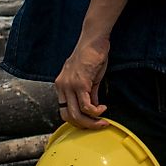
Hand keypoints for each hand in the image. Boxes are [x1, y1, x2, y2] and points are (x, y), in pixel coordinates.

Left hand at [54, 0, 128, 128]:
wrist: (93, 40)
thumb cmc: (92, 56)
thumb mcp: (89, 78)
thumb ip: (89, 93)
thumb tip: (93, 109)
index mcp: (61, 85)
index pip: (63, 111)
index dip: (77, 121)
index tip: (90, 122)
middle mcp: (62, 86)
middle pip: (68, 117)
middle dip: (84, 125)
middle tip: (98, 125)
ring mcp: (69, 85)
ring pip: (76, 114)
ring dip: (92, 122)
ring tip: (103, 120)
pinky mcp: (80, 83)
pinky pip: (86, 106)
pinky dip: (96, 112)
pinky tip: (103, 108)